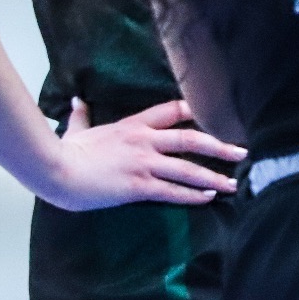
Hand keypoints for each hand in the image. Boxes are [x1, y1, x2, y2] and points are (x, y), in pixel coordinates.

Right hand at [41, 98, 245, 211]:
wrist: (56, 171)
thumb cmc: (66, 152)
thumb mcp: (77, 130)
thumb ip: (81, 116)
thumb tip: (76, 102)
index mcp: (133, 125)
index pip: (173, 111)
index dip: (197, 112)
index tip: (217, 115)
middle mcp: (144, 141)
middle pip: (192, 139)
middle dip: (220, 146)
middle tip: (242, 152)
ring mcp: (143, 163)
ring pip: (188, 168)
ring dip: (214, 176)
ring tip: (233, 182)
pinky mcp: (138, 186)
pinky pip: (173, 191)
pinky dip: (193, 195)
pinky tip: (209, 197)